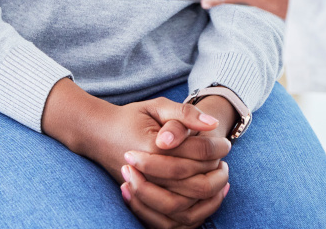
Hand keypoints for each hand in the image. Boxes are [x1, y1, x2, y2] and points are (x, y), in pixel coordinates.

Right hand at [41, 80, 230, 227]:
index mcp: (154, 146)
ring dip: (208, 196)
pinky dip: (193, 213)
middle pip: (195, 183)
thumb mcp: (158, 106)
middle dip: (216, 174)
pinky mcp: (141, 203)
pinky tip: (206, 198)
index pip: (197, 154)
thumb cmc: (132, 117)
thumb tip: (212, 124)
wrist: (100, 134)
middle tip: (225, 163)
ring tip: (220, 180)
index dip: (216, 148)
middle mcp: (148, 174)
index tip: (226, 143)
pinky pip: (171, 220)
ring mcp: (143, 191)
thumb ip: (185, 113)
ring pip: (185, 206)